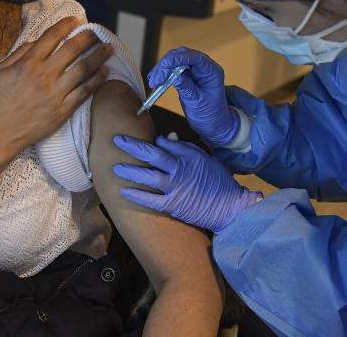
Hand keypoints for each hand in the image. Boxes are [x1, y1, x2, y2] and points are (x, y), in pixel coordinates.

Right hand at [0, 16, 112, 155]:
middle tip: (98, 33)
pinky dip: (98, 79)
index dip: (67, 25)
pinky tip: (105, 71)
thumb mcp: (1, 71)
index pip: (52, 36)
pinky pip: (85, 91)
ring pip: (84, 68)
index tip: (76, 21)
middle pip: (73, 48)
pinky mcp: (63, 110)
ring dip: (99, 55)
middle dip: (89, 37)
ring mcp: (55, 93)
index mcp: (28, 63)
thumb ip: (19, 53)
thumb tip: (37, 40)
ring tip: (109, 48)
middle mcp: (44, 75)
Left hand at [113, 135, 259, 233]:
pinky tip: (124, 191)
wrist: (229, 207)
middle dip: (133, 146)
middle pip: (152, 154)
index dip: (153, 142)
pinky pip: (151, 199)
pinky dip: (137, 195)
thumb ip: (186, 148)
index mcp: (188, 156)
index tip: (147, 142)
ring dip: (130, 171)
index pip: (164, 144)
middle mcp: (179, 169)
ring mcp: (175, 187)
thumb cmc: (220, 182)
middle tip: (118, 139)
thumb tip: (168, 138)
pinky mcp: (173, 205)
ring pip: (148, 176)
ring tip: (116, 167)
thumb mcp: (206, 159)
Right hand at [147, 48, 238, 146]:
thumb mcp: (198, 103)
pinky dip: (163, 73)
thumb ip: (187, 89)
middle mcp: (203, 67)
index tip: (166, 65)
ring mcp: (194, 70)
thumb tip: (176, 77)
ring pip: (174, 61)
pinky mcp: (186, 75)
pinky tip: (155, 80)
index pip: (196, 58)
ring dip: (162, 69)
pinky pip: (172, 69)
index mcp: (212, 71)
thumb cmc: (211, 114)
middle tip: (156, 79)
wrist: (213, 124)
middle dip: (167, 65)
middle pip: (182, 56)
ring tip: (154, 82)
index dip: (180, 58)